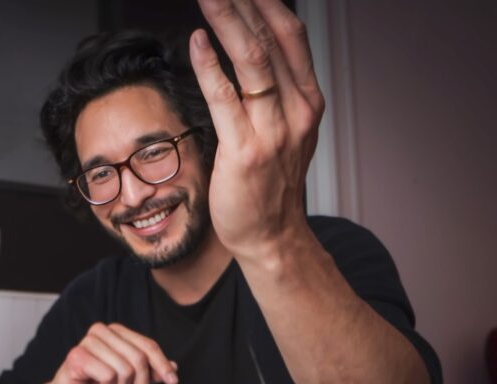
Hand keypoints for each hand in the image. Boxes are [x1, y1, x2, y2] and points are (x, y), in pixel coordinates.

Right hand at [38, 323, 176, 383]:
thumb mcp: (130, 380)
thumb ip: (150, 372)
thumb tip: (174, 367)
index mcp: (116, 331)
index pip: (148, 345)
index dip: (162, 364)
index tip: (172, 381)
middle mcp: (102, 331)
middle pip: (139, 358)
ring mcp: (88, 341)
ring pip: (125, 369)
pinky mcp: (77, 356)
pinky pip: (108, 375)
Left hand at [191, 0, 324, 256]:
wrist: (271, 237)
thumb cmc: (269, 185)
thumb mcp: (285, 131)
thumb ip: (276, 93)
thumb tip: (252, 51)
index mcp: (308, 101)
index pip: (291, 36)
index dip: (269, 3)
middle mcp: (297, 110)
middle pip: (273, 38)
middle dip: (247, 2)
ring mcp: (274, 131)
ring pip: (252, 61)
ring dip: (229, 22)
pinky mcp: (245, 152)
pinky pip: (226, 99)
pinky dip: (210, 66)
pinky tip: (196, 41)